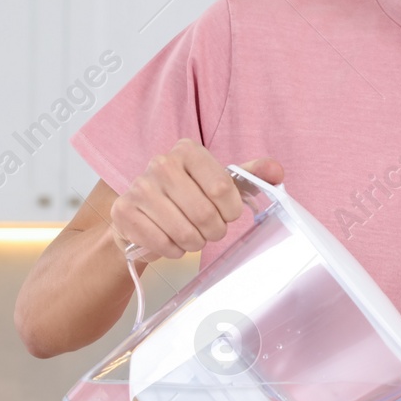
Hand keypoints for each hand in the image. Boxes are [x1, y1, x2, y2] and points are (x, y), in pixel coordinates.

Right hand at [109, 140, 282, 260]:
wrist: (144, 213)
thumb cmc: (187, 196)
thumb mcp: (219, 182)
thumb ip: (250, 176)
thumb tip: (276, 171)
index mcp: (188, 151)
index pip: (223, 188)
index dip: (231, 211)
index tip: (227, 214)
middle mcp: (161, 163)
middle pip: (204, 213)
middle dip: (214, 231)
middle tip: (210, 231)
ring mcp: (139, 187)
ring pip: (184, 231)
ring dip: (194, 242)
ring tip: (192, 236)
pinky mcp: (123, 212)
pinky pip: (161, 242)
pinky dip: (173, 250)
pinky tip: (171, 241)